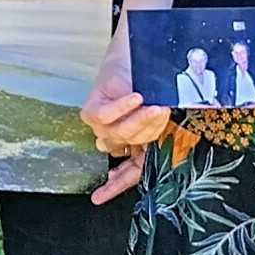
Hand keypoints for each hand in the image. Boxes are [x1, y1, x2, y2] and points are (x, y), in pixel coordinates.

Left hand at [79, 76, 168, 202]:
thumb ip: (156, 138)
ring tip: (155, 104)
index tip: (98, 199)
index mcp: (133, 146)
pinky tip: (135, 97)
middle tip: (162, 111)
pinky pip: (106, 116)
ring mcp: (100, 126)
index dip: (115, 186)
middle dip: (150, 131)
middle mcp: (112, 139)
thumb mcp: (162, 117)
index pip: (128, 173)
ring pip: (120, 134)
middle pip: (130, 151)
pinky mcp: (92, 110)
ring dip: (140, 119)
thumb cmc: (153, 86)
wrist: (139, 56)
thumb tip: (144, 153)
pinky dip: (122, 107)